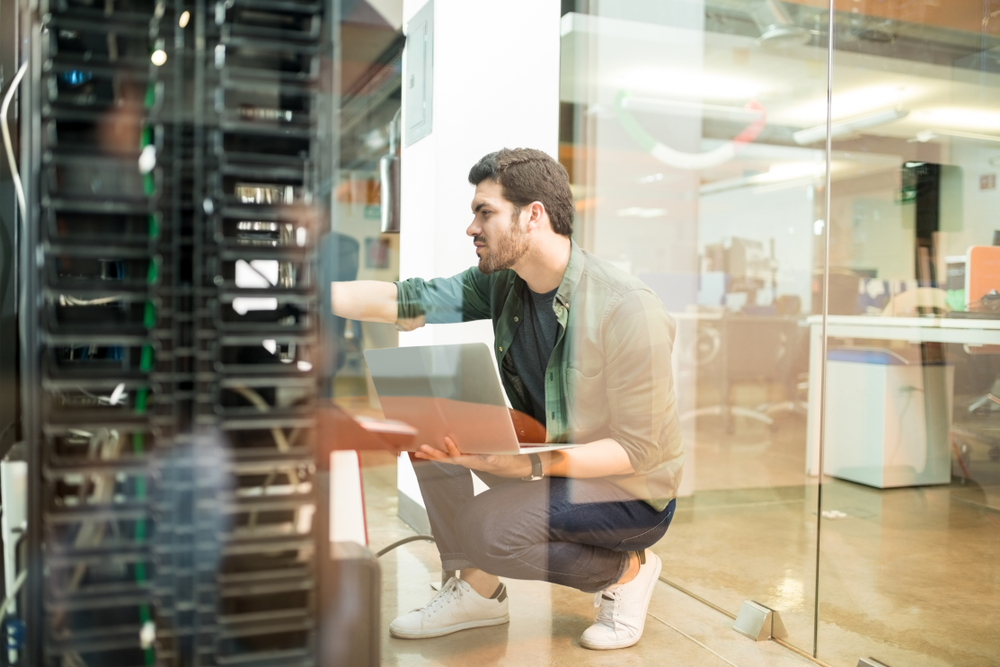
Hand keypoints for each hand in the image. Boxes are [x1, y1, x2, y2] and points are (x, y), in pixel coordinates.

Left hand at [413, 437, 527, 476]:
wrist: (503, 465)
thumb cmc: (502, 461)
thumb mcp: (501, 459)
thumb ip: (495, 458)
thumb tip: (492, 458)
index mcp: (472, 461)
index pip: (459, 456)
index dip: (452, 449)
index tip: (447, 438)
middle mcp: (464, 460)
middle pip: (446, 459)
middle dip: (434, 454)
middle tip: (422, 448)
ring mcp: (462, 458)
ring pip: (444, 457)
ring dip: (431, 454)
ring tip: (418, 451)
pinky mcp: (462, 454)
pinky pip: (447, 454)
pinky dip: (437, 451)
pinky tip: (428, 449)